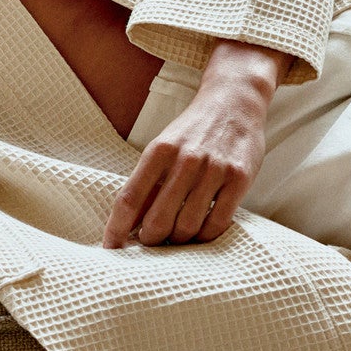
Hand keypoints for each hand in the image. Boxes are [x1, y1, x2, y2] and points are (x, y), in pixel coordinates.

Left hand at [103, 40, 290, 248]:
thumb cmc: (194, 130)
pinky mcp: (239, 178)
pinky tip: (200, 233)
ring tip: (175, 238)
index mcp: (159, 150)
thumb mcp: (164, 147)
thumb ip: (148, 181)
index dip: (116, 229)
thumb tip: (127, 223)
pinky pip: (217, 223)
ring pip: (187, 226)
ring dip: (178, 241)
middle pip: (157, 220)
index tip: (110, 249)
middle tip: (150, 244)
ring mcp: (215, 169)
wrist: (234, 101)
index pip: (129, 199)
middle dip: (149, 240)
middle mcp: (186, 159)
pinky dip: (205, 236)